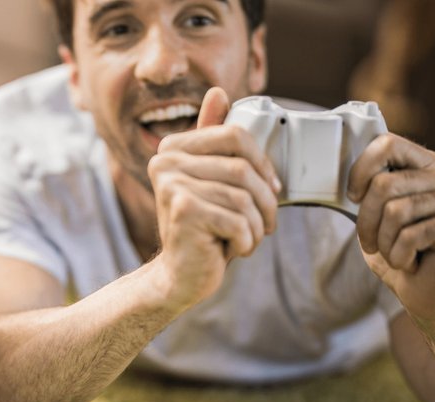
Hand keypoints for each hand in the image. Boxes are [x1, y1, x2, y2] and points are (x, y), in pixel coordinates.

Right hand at [147, 87, 280, 308]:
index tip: (270, 189)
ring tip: (246, 238)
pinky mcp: (182, 211)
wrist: (180, 275)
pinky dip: (246, 242)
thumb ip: (213, 139)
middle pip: (243, 169)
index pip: (235, 135)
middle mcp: (165, 161)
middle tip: (265, 223)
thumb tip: (218, 92)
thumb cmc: (204, 228)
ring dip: (257, 226)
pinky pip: (238, 221)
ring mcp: (171, 185)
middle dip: (265, 202)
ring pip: (244, 198)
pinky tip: (232, 250)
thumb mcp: (213, 179)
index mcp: (172, 148)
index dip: (263, 163)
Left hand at [348, 133, 434, 322]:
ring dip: (384, 242)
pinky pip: (411, 235)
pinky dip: (399, 255)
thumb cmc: (404, 257)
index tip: (353, 196)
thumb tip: (339, 176)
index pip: (388, 144)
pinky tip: (410, 263)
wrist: (432, 296)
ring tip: (395, 254)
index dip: (361, 169)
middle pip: (383, 185)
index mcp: (424, 168)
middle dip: (366, 222)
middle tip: (371, 244)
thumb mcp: (380, 220)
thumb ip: (368, 194)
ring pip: (394, 211)